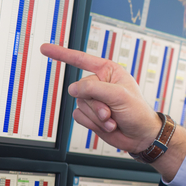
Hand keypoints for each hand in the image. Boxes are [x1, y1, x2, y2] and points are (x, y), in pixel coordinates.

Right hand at [40, 43, 161, 152]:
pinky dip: (93, 123)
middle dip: (97, 104)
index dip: (62, 54)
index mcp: (108, 71)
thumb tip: (73, 89)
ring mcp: (94, 100)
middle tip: (111, 112)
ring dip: (97, 116)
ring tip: (112, 119)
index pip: (81, 60)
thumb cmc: (137, 112)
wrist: (140, 136)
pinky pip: (78, 117)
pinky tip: (108, 125)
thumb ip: (94, 88)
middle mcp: (99, 84)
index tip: (45, 48)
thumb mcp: (118, 95)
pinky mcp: (90, 115)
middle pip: (81, 90)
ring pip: (79, 105)